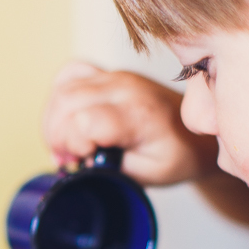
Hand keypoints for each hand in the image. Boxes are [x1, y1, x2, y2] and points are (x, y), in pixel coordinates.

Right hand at [43, 61, 217, 185]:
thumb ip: (113, 170)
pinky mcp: (107, 73)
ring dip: (53, 122)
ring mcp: (114, 76)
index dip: (74, 145)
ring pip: (62, 89)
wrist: (195, 134)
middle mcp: (124, 87)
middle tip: (69, 159)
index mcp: (138, 114)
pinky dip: (58, 100)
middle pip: (66, 102)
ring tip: (67, 145)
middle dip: (57, 137)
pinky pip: (69, 75)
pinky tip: (67, 120)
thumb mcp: (149, 175)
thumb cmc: (176, 154)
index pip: (85, 121)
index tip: (82, 160)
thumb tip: (80, 164)